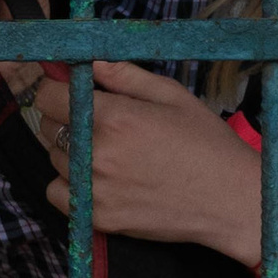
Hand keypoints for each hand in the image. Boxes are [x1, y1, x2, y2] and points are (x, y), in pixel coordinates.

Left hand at [28, 58, 277, 277]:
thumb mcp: (170, 95)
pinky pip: (57, 194)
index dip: (57, 90)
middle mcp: (97, 154)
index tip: (69, 91)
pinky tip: (98, 179)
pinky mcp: (97, 218)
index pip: (48, 97)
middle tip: (98, 123)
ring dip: (70, 152)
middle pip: (49, 128)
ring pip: (55, 160)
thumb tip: (88, 60)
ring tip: (108, 152)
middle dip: (66, 118)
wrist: (229, 199)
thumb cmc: (205, 142)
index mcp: (114, 117)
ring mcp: (94, 190)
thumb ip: (123, 75)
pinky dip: (69, 185)